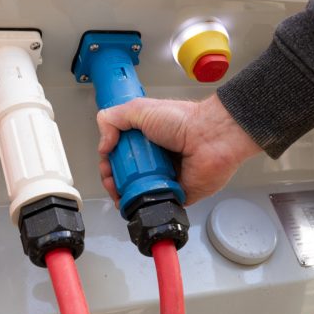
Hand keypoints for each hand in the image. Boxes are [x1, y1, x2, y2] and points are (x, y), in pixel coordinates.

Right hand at [96, 95, 261, 205]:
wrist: (210, 137)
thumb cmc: (184, 120)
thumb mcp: (139, 109)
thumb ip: (113, 120)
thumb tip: (102, 145)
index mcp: (145, 139)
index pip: (119, 155)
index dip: (108, 161)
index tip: (106, 164)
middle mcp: (154, 159)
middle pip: (124, 176)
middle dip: (112, 180)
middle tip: (111, 179)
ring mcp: (164, 177)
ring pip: (136, 193)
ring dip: (123, 195)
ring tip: (119, 191)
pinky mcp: (176, 194)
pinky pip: (156, 204)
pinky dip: (143, 205)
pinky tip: (135, 202)